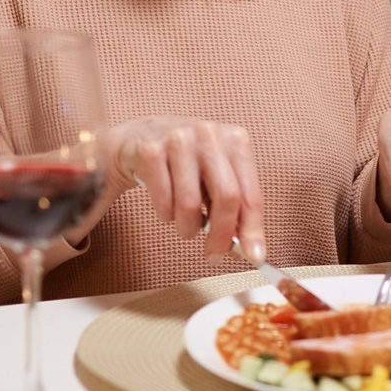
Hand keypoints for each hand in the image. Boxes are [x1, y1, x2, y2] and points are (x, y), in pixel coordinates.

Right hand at [99, 115, 265, 260]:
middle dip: (221, 235)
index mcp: (234, 140)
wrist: (135, 140)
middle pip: (226, 197)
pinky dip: (166, 215)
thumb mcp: (214, 175)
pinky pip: (163, 202)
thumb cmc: (183, 162)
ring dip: (188, 227)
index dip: (253, 229)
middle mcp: (209, 134)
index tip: (254, 256)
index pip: (251, 193)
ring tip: (185, 224)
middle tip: (213, 255)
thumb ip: (233, 206)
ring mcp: (178, 139)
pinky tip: (166, 206)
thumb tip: (249, 249)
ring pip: (190, 204)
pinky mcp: (150, 151)